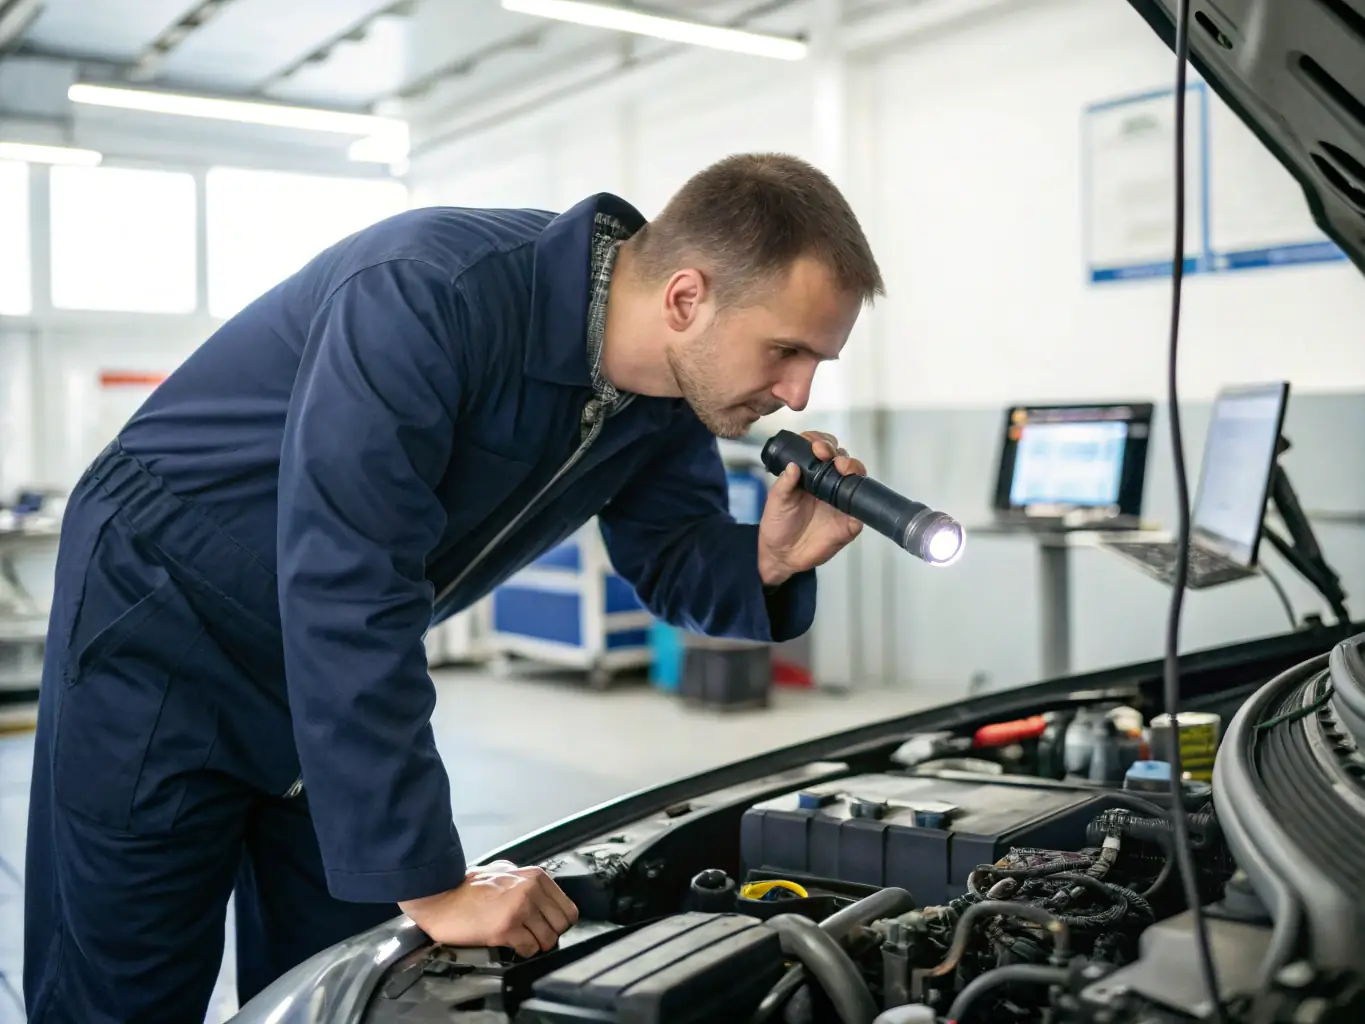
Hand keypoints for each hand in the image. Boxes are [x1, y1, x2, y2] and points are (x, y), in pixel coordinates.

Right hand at [398, 861, 578, 957]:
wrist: (440, 898)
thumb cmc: (467, 887)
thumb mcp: (502, 870)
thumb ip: (524, 879)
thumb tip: (540, 892)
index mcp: (534, 876)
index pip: (568, 908)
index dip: (558, 922)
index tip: (546, 926)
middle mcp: (531, 890)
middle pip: (561, 926)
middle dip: (548, 935)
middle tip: (533, 936)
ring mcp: (520, 908)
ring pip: (548, 939)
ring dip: (536, 945)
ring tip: (521, 941)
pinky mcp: (506, 928)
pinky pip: (530, 948)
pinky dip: (523, 951)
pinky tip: (511, 945)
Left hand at [757, 431, 866, 586]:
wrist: (782, 555)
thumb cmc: (777, 524)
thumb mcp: (776, 501)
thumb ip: (784, 484)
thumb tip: (792, 466)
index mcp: (811, 475)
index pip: (822, 450)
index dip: (821, 442)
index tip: (815, 447)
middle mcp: (829, 484)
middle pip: (843, 460)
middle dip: (839, 453)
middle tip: (828, 456)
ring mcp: (841, 502)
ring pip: (857, 479)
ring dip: (854, 468)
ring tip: (843, 469)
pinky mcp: (849, 523)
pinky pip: (861, 511)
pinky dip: (861, 503)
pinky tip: (852, 499)